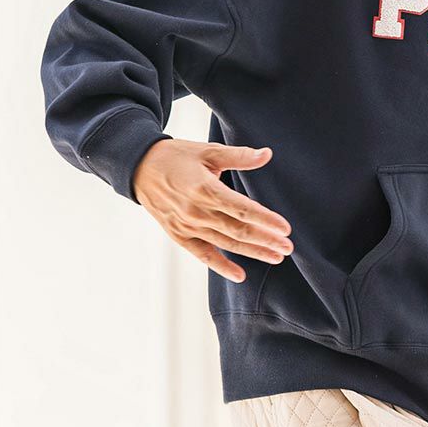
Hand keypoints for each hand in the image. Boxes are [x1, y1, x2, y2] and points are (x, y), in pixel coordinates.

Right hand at [133, 137, 291, 279]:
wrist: (139, 168)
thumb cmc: (176, 157)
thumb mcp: (207, 151)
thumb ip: (238, 156)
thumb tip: (267, 154)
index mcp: (204, 188)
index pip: (242, 208)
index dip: (265, 219)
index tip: (286, 228)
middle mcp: (196, 211)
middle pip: (238, 230)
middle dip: (266, 240)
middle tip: (288, 248)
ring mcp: (187, 226)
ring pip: (226, 243)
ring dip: (253, 252)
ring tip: (276, 257)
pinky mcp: (179, 235)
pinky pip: (203, 255)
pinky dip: (221, 266)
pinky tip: (240, 276)